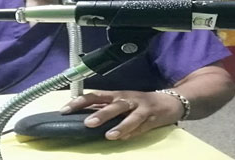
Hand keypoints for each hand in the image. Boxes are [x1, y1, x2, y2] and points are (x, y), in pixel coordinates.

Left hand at [59, 90, 184, 140]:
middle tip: (87, 123)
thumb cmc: (140, 103)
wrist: (169, 101)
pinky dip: (133, 132)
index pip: (96, 96)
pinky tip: (125, 138)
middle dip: (100, 114)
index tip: (65, 109)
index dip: (80, 101)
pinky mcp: (151, 118)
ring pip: (130, 116)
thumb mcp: (122, 102)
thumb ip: (105, 108)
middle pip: (113, 105)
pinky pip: (141, 126)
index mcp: (117, 95)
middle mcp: (128, 99)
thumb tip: (82, 116)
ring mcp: (141, 108)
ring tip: (109, 135)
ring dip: (119, 126)